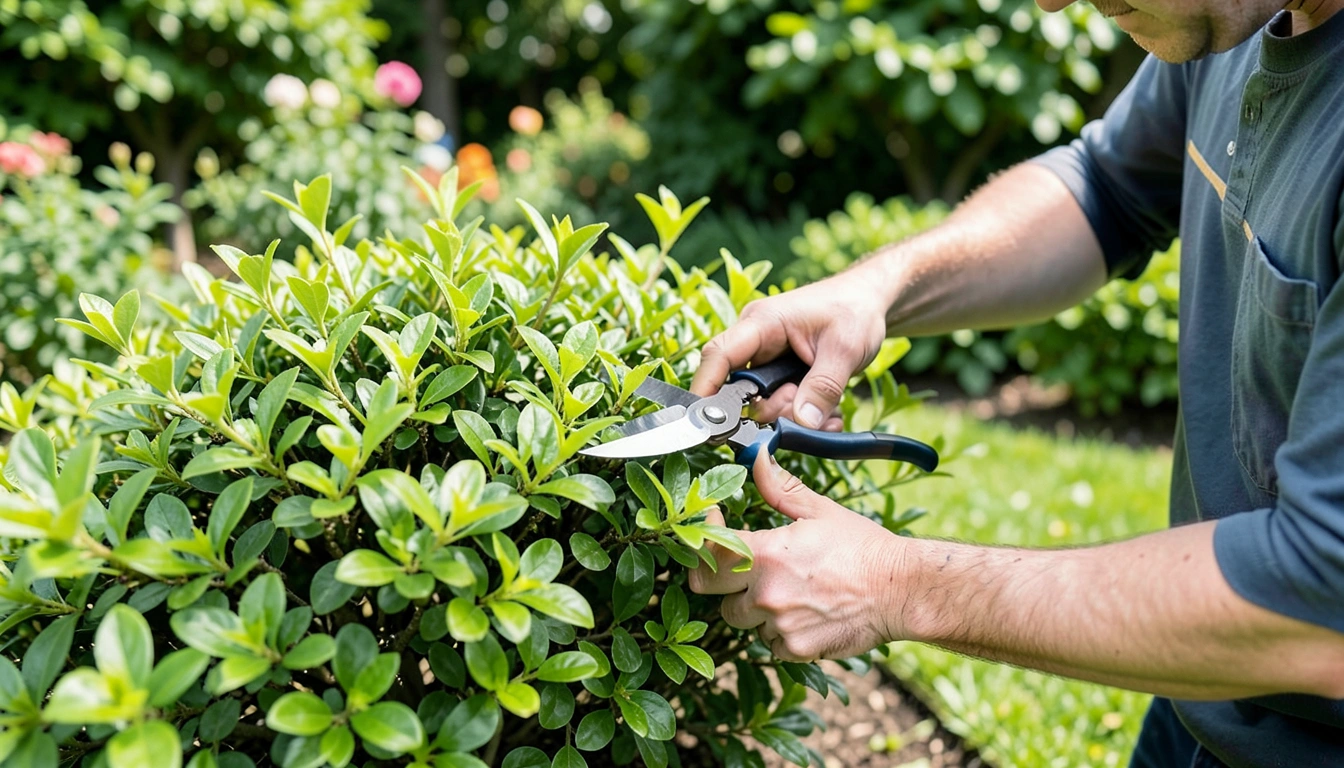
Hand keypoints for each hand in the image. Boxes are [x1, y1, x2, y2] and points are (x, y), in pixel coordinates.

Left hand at [688, 451, 907, 661]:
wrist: (900, 589)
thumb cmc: (863, 548)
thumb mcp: (819, 510)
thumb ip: (779, 488)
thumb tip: (757, 459)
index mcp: (766, 555)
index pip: (707, 553)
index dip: (702, 539)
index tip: (714, 528)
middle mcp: (766, 594)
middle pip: (715, 593)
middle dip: (724, 580)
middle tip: (743, 570)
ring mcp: (780, 626)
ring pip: (744, 620)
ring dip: (756, 607)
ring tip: (789, 590)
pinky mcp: (796, 651)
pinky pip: (770, 643)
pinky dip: (780, 631)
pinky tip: (805, 612)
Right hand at [690, 268, 890, 429]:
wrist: (869, 301)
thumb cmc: (854, 310)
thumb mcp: (846, 348)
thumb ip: (823, 386)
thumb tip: (803, 422)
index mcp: (763, 323)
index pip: (718, 355)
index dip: (706, 388)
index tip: (707, 422)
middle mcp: (756, 342)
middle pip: (738, 389)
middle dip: (769, 409)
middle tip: (803, 405)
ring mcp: (766, 360)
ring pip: (760, 403)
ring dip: (790, 415)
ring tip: (825, 408)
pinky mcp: (779, 375)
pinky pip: (778, 405)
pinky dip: (801, 416)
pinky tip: (827, 414)